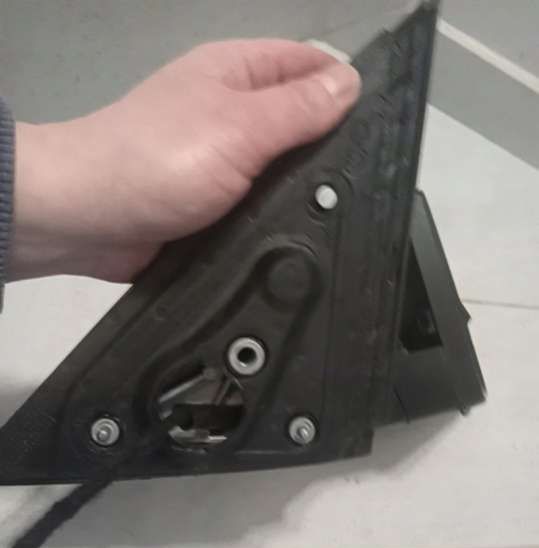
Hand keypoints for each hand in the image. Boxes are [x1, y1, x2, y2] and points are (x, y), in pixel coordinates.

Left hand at [12, 39, 359, 282]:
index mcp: (237, 73)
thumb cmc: (160, 160)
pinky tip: (309, 236)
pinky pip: (261, 207)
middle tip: (370, 183)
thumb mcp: (238, 127)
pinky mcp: (216, 206)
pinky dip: (281, 219)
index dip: (346, 87)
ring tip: (348, 216)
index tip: (385, 125)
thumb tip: (352, 84)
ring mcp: (224, 162)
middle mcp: (233, 113)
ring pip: (282, 170)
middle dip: (332, 146)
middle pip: (300, 120)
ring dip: (307, 191)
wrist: (90, 220)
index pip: (308, 65)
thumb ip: (297, 109)